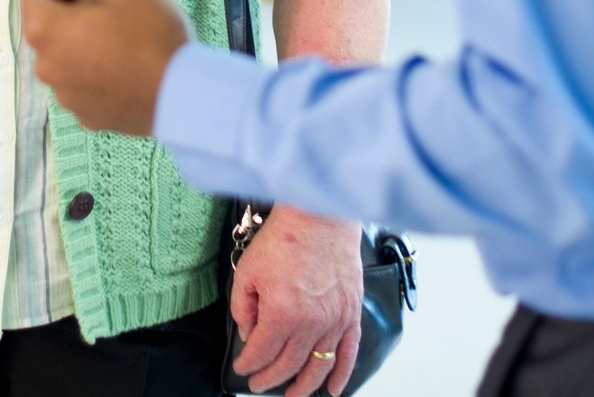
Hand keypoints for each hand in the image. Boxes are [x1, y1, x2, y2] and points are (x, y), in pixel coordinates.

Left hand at [21, 0, 189, 136]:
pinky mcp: (85, 115)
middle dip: (73, 12)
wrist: (182, 96)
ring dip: (85, 43)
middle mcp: (46, 66)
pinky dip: (96, 72)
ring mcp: (65, 95)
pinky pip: (82, 83)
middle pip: (47, 25)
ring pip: (65, 55)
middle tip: (114, 12)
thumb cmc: (154, 36)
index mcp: (46, 30)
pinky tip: (128, 69)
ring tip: (124, 42)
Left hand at [229, 208, 363, 395]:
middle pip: (289, 364)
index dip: (249, 364)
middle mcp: (311, 322)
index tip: (242, 368)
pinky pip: (348, 353)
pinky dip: (341, 375)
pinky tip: (333, 390)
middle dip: (270, 378)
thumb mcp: (247, 271)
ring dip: (304, 386)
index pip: (262, 352)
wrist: (320, 216)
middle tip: (259, 384)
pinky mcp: (351, 313)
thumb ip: (243, 308)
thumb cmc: (285, 238)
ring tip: (292, 395)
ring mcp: (335, 320)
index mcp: (282, 313)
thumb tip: (249, 334)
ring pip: (318, 365)